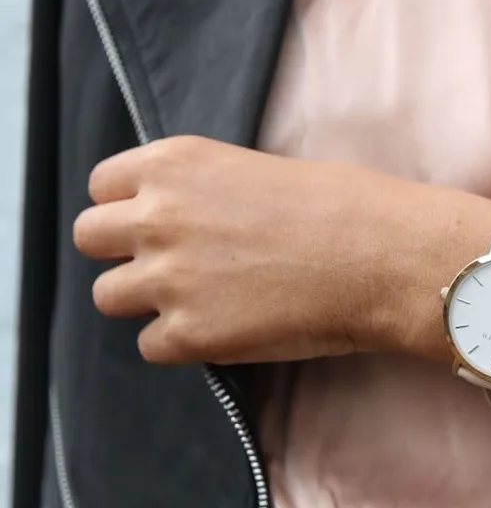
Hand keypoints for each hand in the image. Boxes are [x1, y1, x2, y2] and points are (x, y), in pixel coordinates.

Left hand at [73, 136, 490, 365]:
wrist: (386, 255)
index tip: (158, 224)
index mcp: (175, 163)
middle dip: (123, 253)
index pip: (101, 186)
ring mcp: (167, 277)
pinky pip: (151, 345)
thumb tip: (180, 220)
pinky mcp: (189, 334)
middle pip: (88, 238)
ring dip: (146, 301)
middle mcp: (157, 215)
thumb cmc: (344, 206)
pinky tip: (227, 330)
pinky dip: (181, 342)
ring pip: (107, 297)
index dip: (128, 207)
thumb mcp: (258, 170)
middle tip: (172, 265)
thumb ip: (201, 191)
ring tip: (201, 302)